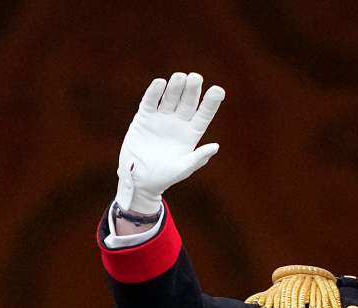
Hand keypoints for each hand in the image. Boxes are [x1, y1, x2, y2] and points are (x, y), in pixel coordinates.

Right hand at [114, 72, 224, 214]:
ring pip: (170, 98)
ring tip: (180, 77)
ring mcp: (161, 118)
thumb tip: (216, 146)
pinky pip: (150, 102)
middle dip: (192, 89)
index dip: (211, 103)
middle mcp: (178, 122)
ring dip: (175, 87)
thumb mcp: (182, 169)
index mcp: (191, 133)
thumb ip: (198, 158)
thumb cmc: (164, 177)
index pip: (203, 114)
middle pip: (188, 102)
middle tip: (196, 78)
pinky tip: (160, 83)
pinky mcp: (144, 118)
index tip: (218, 90)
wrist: (139, 180)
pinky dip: (154, 92)